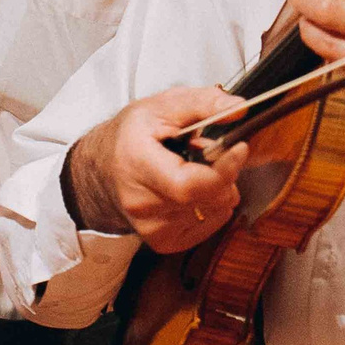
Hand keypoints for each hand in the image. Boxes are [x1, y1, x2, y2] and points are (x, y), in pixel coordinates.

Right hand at [63, 86, 252, 253]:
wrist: (103, 168)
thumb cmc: (132, 135)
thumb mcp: (164, 104)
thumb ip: (205, 103)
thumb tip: (241, 109)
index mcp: (137, 164)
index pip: (188, 184)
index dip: (222, 169)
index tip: (239, 148)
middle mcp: (140, 203)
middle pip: (208, 197)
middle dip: (222, 171)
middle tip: (205, 151)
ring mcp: (151, 228)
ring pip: (216, 210)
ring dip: (217, 187)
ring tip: (193, 169)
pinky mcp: (163, 242)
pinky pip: (212, 224)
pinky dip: (212, 204)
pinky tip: (193, 188)